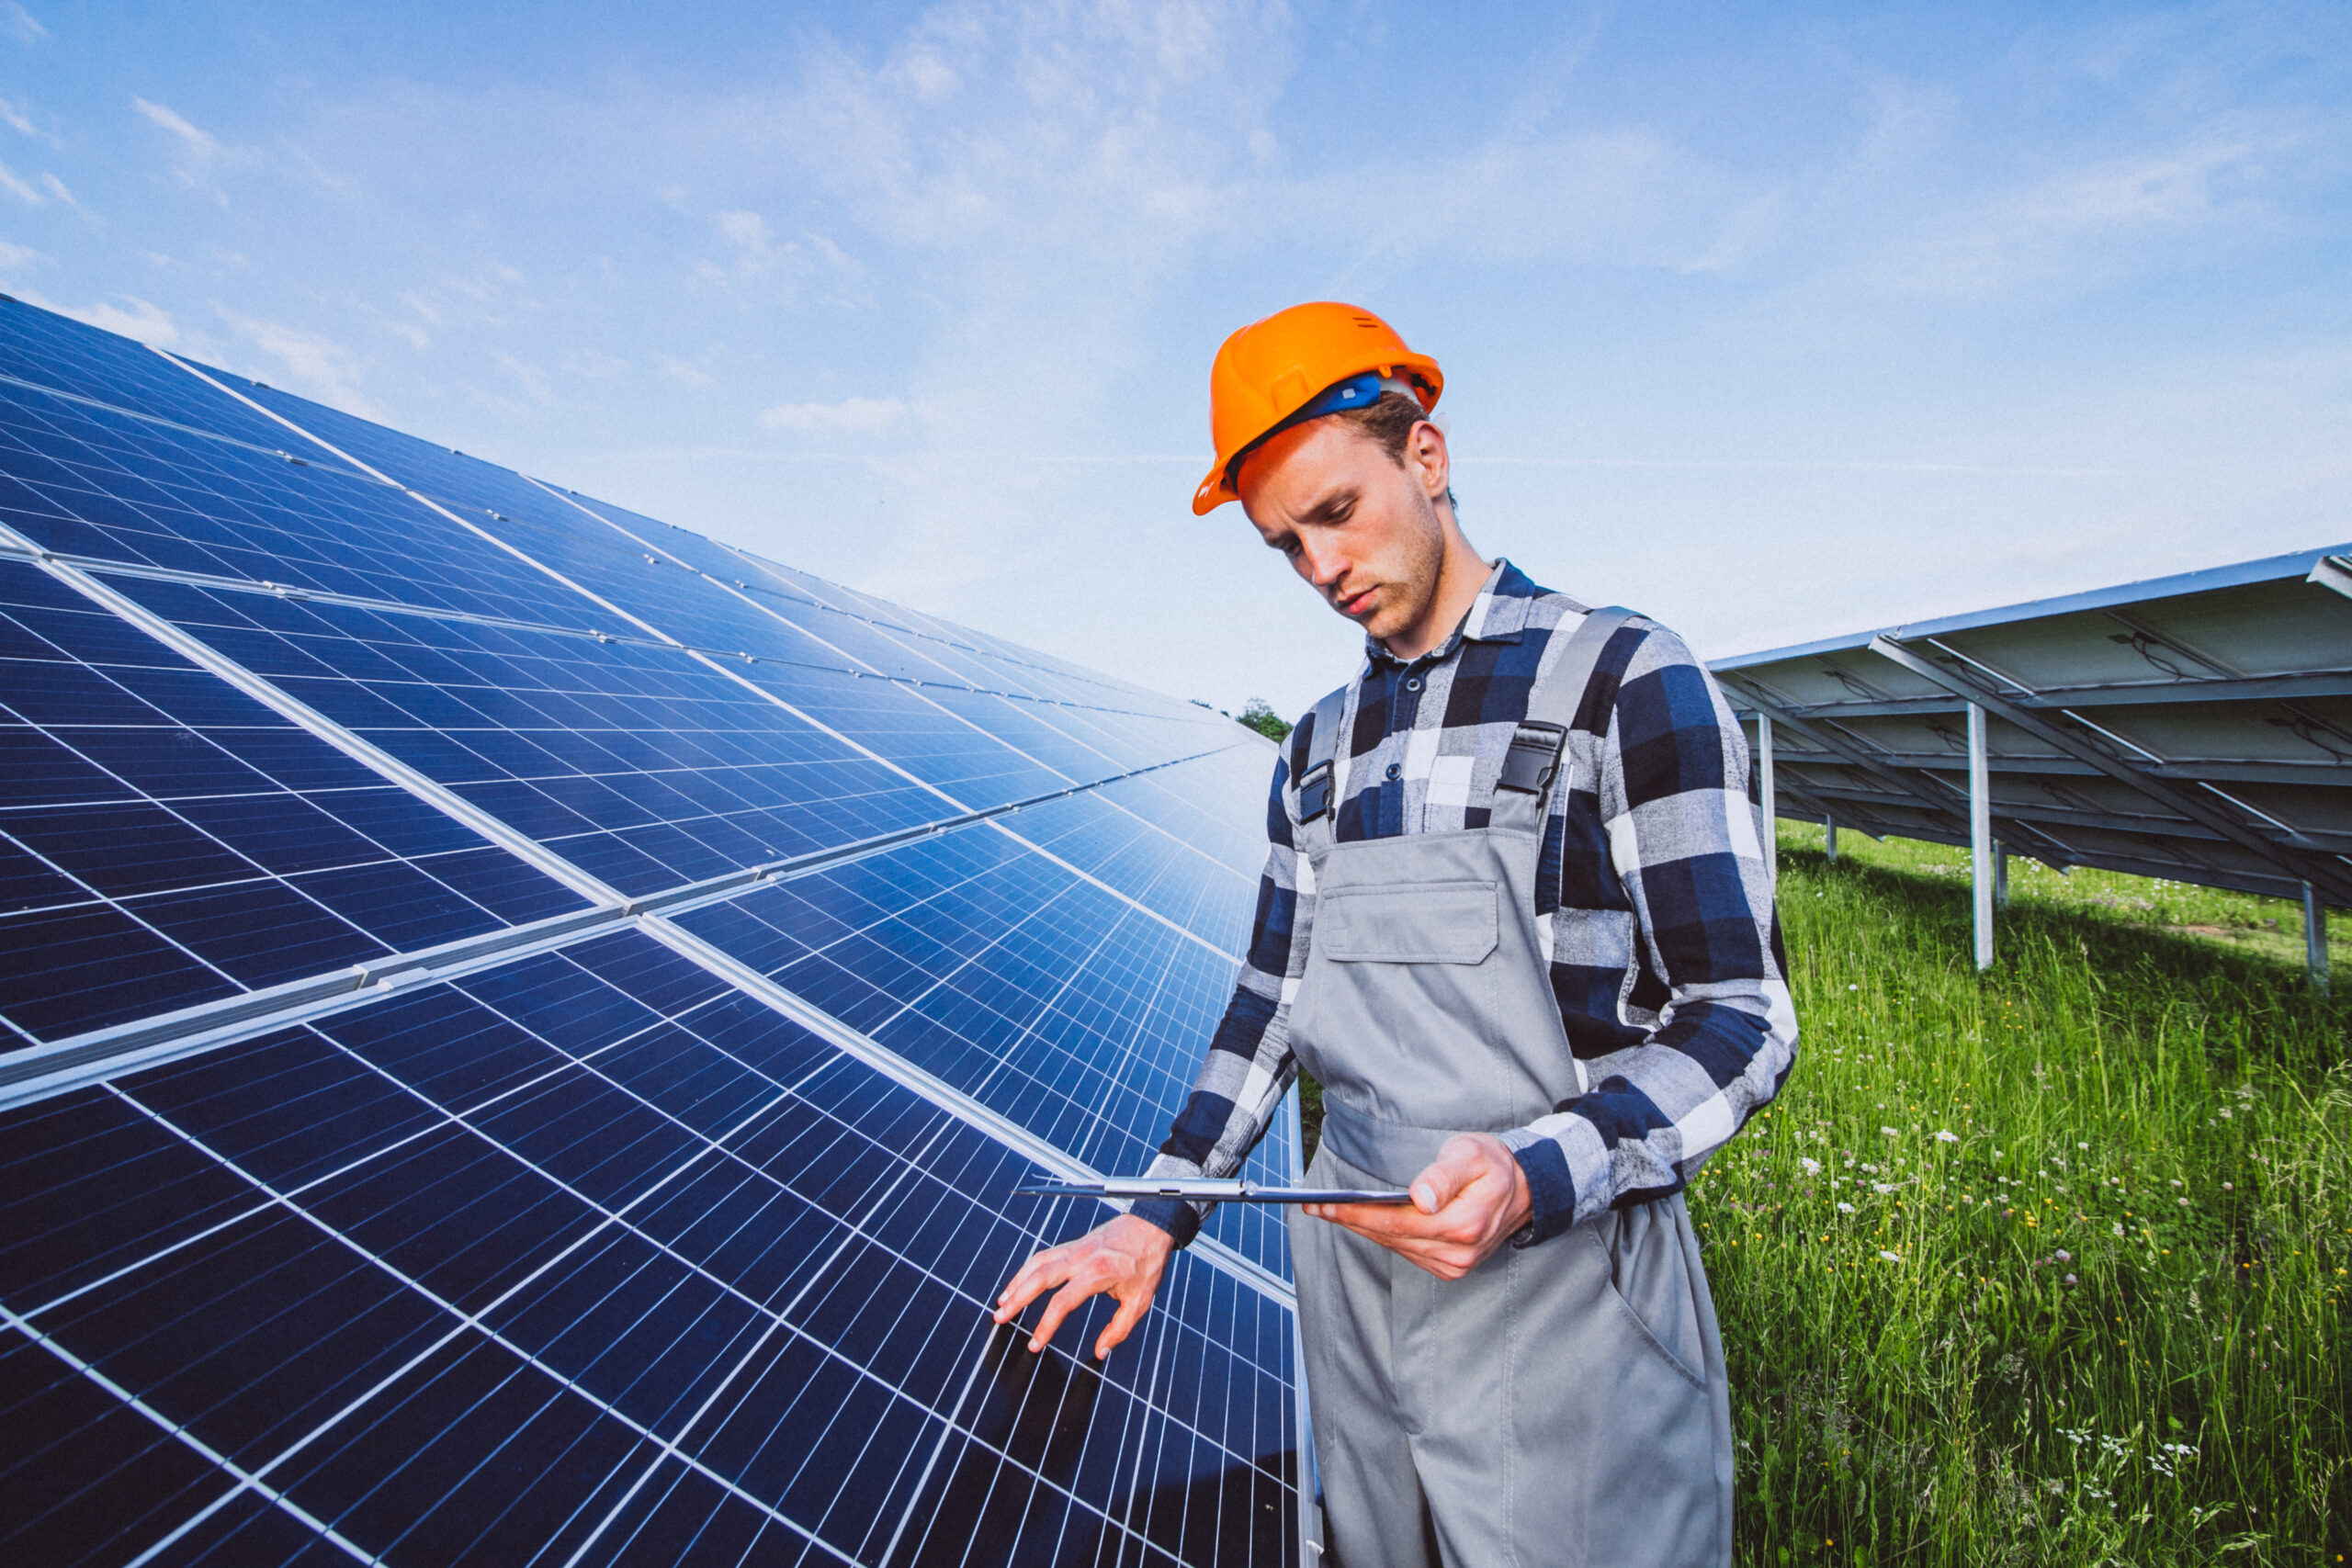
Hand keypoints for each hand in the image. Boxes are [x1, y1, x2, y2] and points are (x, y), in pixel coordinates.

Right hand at [993, 1214, 1173, 1359]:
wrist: (1152, 1226)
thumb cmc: (1148, 1262)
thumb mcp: (1141, 1301)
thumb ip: (1119, 1329)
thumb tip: (1101, 1351)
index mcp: (1097, 1273)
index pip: (1062, 1302)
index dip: (1045, 1325)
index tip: (1035, 1344)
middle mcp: (1080, 1258)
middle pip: (1039, 1278)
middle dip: (1017, 1299)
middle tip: (1000, 1317)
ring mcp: (1075, 1248)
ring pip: (1037, 1262)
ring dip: (1016, 1282)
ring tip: (1002, 1302)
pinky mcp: (1074, 1244)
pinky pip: (1044, 1255)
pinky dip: (1027, 1269)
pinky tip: (1020, 1282)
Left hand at [1303, 1133, 1532, 1280]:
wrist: (1526, 1190)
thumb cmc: (1496, 1167)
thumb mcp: (1472, 1155)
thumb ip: (1444, 1175)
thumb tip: (1420, 1197)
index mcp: (1463, 1225)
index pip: (1396, 1223)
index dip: (1357, 1215)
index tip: (1327, 1206)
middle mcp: (1458, 1253)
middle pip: (1391, 1237)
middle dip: (1352, 1221)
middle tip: (1317, 1208)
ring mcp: (1455, 1264)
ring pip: (1396, 1247)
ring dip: (1364, 1230)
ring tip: (1333, 1212)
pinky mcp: (1451, 1267)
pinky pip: (1408, 1252)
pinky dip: (1385, 1237)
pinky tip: (1366, 1222)